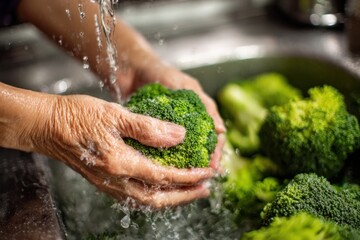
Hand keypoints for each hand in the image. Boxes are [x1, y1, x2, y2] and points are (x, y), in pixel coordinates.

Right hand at [29, 94, 213, 207]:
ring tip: (189, 191)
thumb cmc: (76, 116)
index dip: (189, 176)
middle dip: (185, 195)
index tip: (208, 172)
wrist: (46, 126)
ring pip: (146, 201)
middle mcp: (114, 180)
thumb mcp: (115, 115)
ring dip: (171, 198)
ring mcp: (108, 184)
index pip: (163, 176)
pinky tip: (161, 187)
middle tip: (205, 189)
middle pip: (157, 198)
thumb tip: (179, 136)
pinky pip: (134, 196)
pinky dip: (154, 195)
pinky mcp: (104, 181)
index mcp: (119, 163)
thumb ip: (148, 127)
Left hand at [115, 61, 225, 170]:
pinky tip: (163, 170)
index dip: (216, 151)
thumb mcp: (183, 86)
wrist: (131, 69)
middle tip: (199, 178)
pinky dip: (166, 158)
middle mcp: (188, 120)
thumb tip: (221, 130)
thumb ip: (201, 104)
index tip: (213, 167)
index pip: (215, 134)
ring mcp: (171, 126)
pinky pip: (163, 147)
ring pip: (183, 149)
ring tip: (183, 179)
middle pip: (201, 145)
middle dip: (202, 162)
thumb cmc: (159, 73)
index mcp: (200, 109)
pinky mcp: (155, 131)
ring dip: (185, 163)